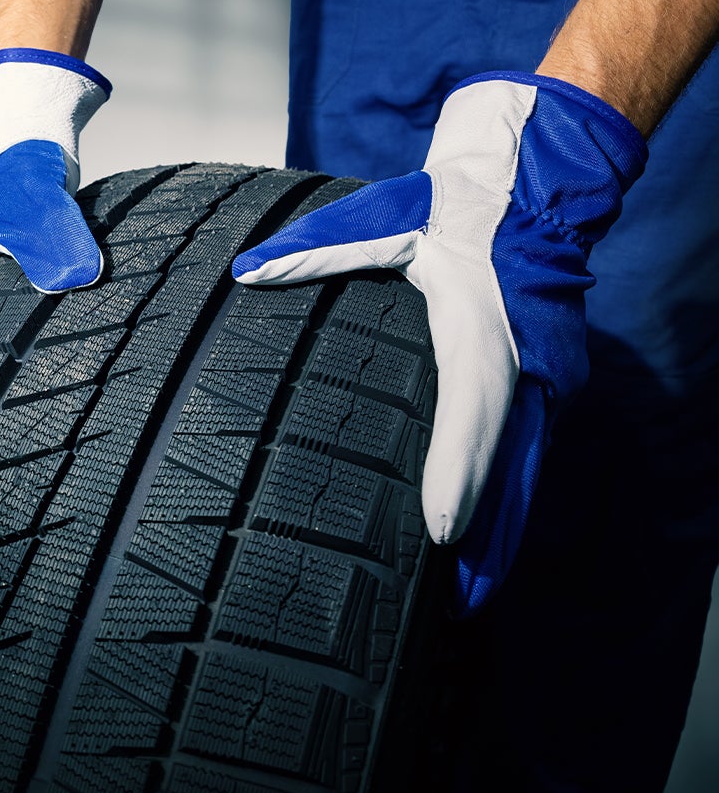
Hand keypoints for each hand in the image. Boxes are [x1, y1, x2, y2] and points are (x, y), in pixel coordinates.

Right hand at [0, 49, 110, 372]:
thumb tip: (76, 280)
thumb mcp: (39, 204)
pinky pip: (8, 322)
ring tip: (22, 427)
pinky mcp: (6, 270)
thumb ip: (57, 246)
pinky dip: (24, 345)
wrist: (30, 115)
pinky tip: (50, 369)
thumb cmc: (18, 155)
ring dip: (0, 373)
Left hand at [231, 73, 646, 611]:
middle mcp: (521, 364)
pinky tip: (486, 547)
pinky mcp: (549, 388)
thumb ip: (313, 251)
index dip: (457, 472)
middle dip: (487, 537)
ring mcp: (544, 380)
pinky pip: (530, 456)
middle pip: (508, 465)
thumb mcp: (381, 220)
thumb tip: (244, 269)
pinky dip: (510, 504)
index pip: (470, 411)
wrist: (524, 190)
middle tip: (458, 602)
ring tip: (471, 598)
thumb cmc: (448, 211)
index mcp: (479, 328)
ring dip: (503, 534)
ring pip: (526, 471)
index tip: (442, 529)